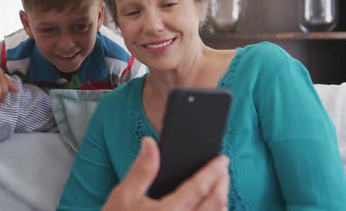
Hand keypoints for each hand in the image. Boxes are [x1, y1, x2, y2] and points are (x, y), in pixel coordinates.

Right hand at [103, 137, 228, 210]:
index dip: (213, 171)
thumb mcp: (124, 195)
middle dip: (223, 184)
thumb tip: (150, 144)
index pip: (199, 187)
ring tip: (219, 189)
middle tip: (223, 171)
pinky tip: (209, 209)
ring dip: (221, 201)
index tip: (222, 160)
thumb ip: (142, 169)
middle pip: (216, 203)